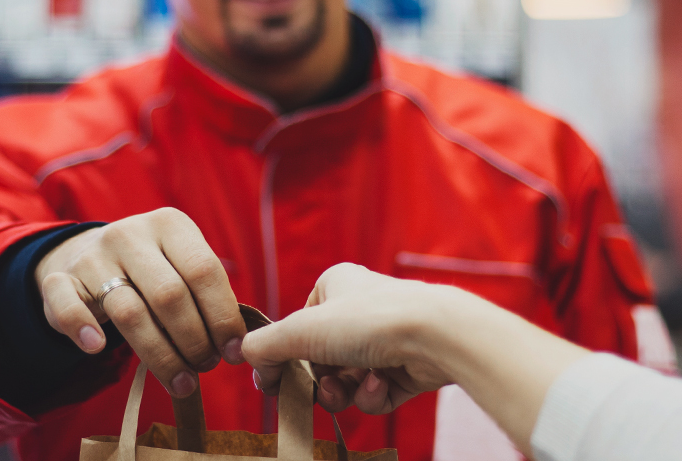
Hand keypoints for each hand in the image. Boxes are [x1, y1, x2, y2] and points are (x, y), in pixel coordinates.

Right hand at [36, 207, 246, 397]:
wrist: (88, 255)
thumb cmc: (152, 271)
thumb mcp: (181, 265)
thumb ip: (208, 295)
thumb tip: (239, 345)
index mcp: (169, 224)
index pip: (204, 270)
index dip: (222, 317)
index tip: (234, 352)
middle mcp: (129, 234)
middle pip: (169, 295)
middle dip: (194, 340)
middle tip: (207, 367)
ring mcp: (92, 256)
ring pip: (129, 312)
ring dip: (160, 355)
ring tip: (181, 382)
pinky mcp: (60, 280)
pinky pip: (68, 308)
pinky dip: (82, 329)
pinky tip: (97, 348)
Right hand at [243, 263, 471, 413]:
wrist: (435, 335)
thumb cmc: (369, 320)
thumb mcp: (302, 330)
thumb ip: (266, 346)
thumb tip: (246, 357)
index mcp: (335, 286)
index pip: (297, 326)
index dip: (283, 356)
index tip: (272, 382)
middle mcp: (361, 308)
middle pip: (321, 358)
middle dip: (317, 381)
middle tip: (314, 393)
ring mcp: (386, 338)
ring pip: (348, 379)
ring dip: (343, 392)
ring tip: (347, 391)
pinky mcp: (407, 366)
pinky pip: (376, 390)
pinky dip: (373, 395)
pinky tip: (379, 386)